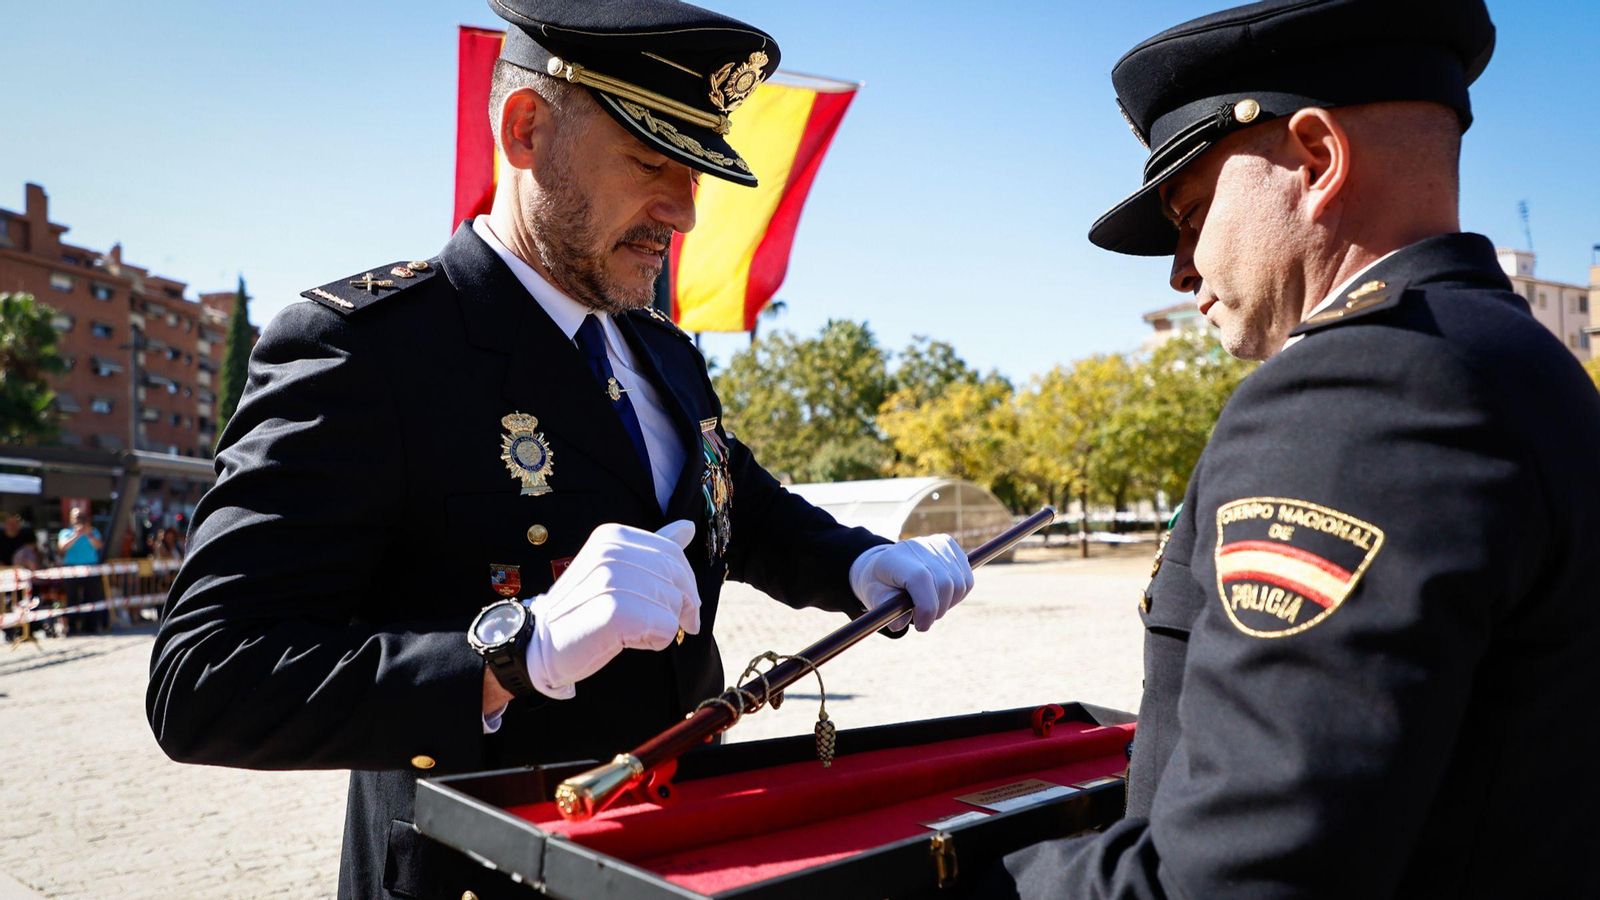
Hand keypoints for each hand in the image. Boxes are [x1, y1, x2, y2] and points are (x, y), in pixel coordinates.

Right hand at [524, 520, 699, 698]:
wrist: (541, 643)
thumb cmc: (583, 609)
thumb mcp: (616, 571)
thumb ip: (653, 550)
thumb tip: (688, 526)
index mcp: (612, 536)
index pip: (672, 553)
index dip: (688, 584)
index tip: (692, 610)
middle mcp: (611, 552)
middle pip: (677, 579)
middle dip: (685, 607)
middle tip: (684, 627)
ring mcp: (611, 579)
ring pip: (673, 605)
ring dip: (665, 625)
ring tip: (634, 631)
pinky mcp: (614, 611)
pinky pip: (664, 627)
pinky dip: (656, 641)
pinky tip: (630, 641)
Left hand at [849, 535, 974, 631]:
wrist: (885, 563)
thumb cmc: (881, 586)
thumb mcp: (875, 601)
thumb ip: (887, 614)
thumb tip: (900, 624)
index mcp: (895, 559)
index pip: (921, 578)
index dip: (926, 606)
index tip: (921, 625)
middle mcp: (918, 546)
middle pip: (944, 584)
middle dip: (937, 611)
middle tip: (924, 620)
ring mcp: (936, 543)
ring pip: (959, 585)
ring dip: (948, 604)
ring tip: (930, 606)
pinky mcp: (950, 545)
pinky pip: (967, 580)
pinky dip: (958, 595)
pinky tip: (941, 595)